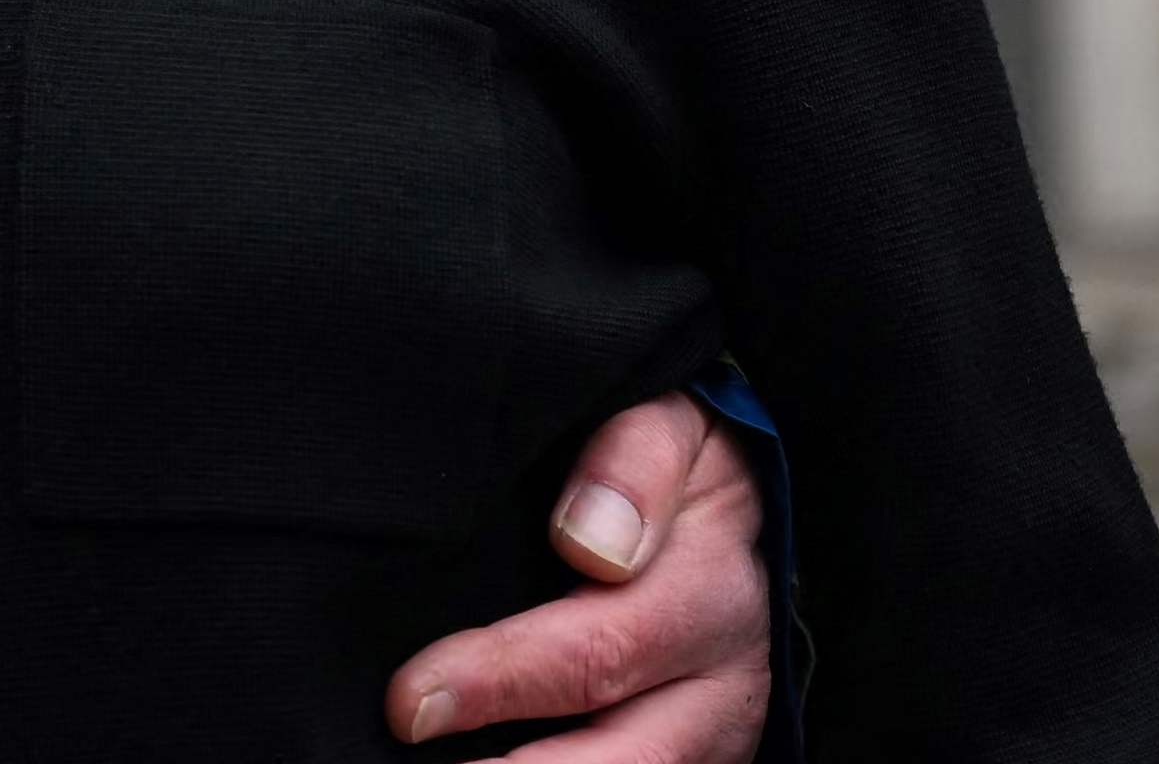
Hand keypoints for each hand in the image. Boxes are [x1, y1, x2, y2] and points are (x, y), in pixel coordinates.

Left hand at [383, 392, 774, 756]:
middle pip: (623, 758)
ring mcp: (710, 736)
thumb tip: (589, 542)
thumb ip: (632, 466)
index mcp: (708, 593)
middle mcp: (718, 685)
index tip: (410, 699)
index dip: (499, 680)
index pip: (598, 653)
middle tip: (414, 751)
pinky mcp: (690, 756)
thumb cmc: (680, 466)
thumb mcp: (670, 427)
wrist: (748, 514)